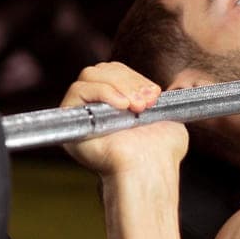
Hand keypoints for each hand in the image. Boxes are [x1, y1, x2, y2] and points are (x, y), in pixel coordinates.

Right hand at [59, 62, 189, 178]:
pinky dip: (102, 92)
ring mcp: (82, 113)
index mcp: (115, 103)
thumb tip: (167, 84)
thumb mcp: (168, 115)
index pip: (115, 72)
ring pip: (90, 76)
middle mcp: (96, 107)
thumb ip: (163, 96)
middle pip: (102, 70)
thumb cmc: (161, 150)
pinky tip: (121, 106)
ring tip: (135, 107)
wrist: (150, 168)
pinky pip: (78, 90)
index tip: (155, 93)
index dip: (134, 77)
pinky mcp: (71, 120)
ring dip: (118, 85)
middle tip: (145, 103)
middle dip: (128, 81)